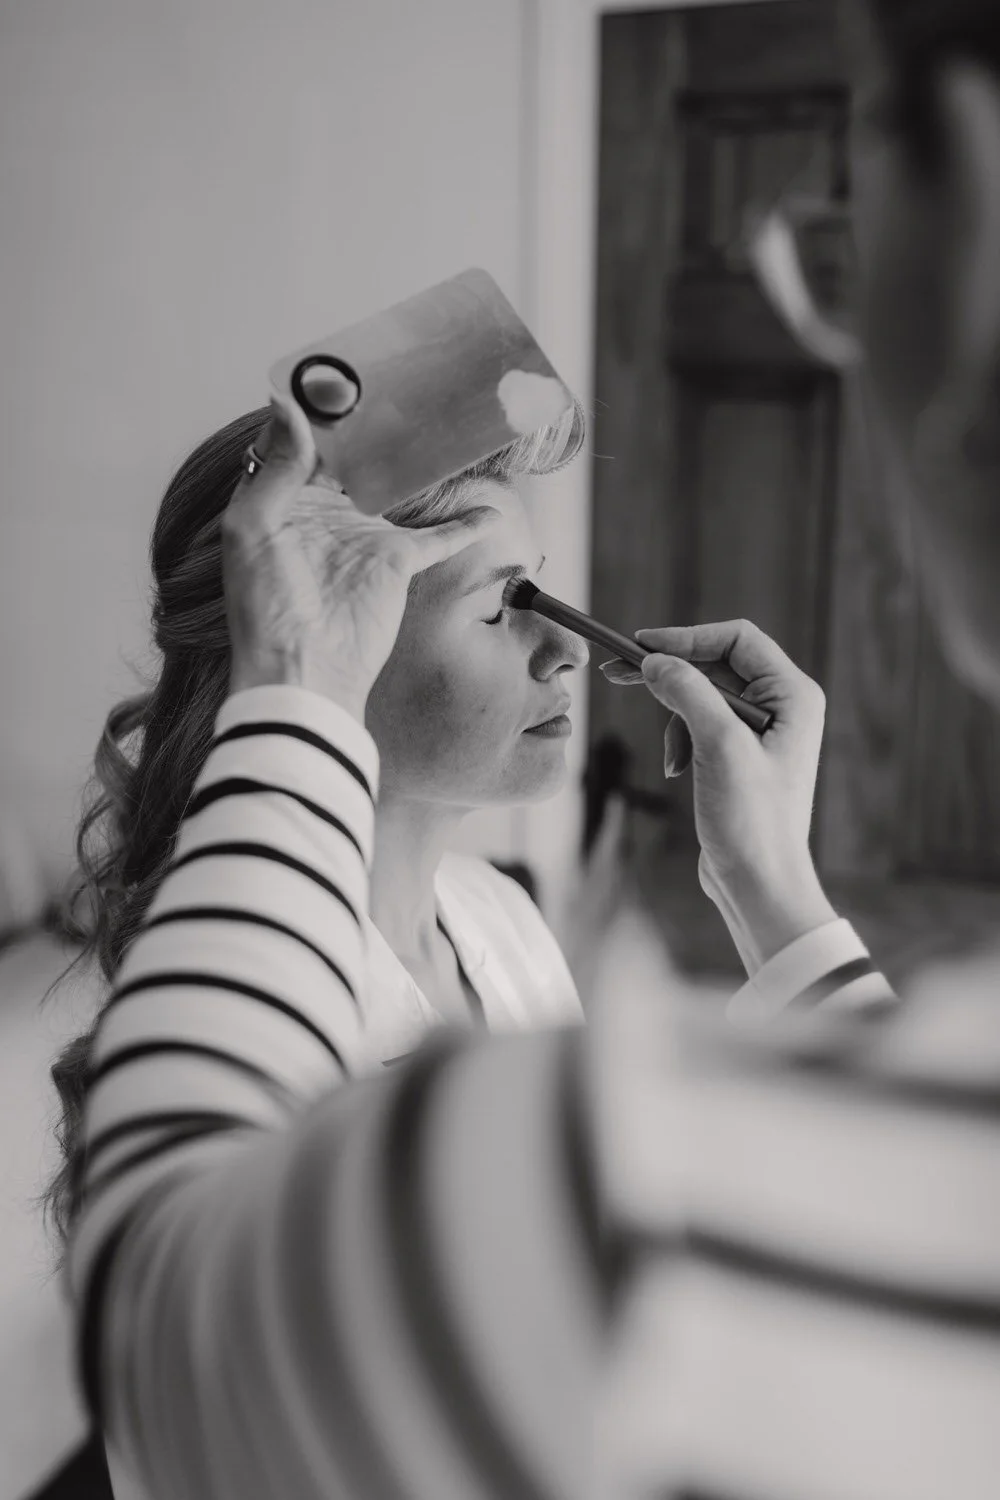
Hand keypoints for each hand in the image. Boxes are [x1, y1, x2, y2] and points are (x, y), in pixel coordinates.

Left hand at [222, 391, 499, 719]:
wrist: (304, 673)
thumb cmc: (265, 610)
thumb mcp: (254, 529)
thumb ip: (276, 468)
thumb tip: (288, 405)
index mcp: (284, 503)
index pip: (302, 443)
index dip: (318, 409)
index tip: (339, 370)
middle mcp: (325, 515)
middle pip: (354, 458)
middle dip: (372, 423)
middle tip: (397, 380)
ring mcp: (365, 536)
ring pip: (399, 487)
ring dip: (417, 460)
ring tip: (439, 416)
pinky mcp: (399, 561)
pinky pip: (441, 536)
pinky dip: (466, 524)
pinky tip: (488, 509)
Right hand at [608, 620, 835, 972]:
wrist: (758, 884)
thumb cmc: (752, 821)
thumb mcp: (718, 746)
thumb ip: (688, 693)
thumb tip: (654, 661)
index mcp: (793, 695)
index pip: (737, 639)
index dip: (687, 638)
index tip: (641, 646)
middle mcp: (782, 707)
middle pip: (715, 665)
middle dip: (671, 675)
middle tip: (618, 672)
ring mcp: (762, 732)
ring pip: (701, 696)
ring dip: (676, 719)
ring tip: (674, 759)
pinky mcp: (740, 756)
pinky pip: (700, 725)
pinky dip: (681, 741)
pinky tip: (678, 771)